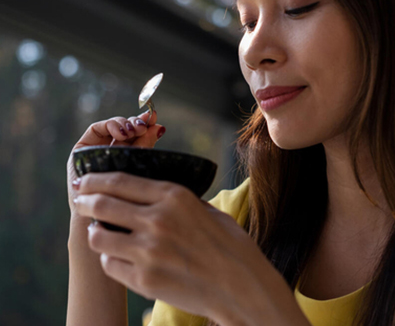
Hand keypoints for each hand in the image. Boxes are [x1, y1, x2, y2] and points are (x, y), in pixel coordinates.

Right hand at [67, 110, 163, 213]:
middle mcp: (110, 152)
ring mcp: (95, 151)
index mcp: (128, 156)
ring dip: (124, 123)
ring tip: (135, 130)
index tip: (156, 122)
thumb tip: (159, 126)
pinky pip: (95, 129)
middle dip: (136, 122)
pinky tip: (122, 132)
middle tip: (146, 125)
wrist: (106, 225)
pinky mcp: (81, 151)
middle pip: (125, 129)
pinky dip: (109, 125)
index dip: (146, 124)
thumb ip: (146, 148)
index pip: (137, 134)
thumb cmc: (129, 202)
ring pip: (111, 127)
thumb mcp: (140, 168)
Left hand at [71, 172, 272, 321]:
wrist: (242, 287)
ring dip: (95, 232)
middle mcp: (158, 220)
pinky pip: (110, 264)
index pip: (121, 181)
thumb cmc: (232, 247)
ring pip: (98, 236)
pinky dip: (110, 258)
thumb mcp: (209, 211)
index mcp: (176, 197)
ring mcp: (148, 252)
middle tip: (80, 200)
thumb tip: (151, 195)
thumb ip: (178, 202)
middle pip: (102, 204)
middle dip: (85, 200)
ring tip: (99, 231)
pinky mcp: (143, 279)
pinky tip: (118, 256)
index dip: (96, 179)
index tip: (85, 180)